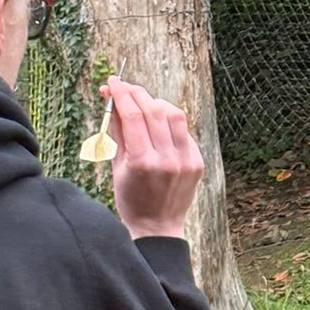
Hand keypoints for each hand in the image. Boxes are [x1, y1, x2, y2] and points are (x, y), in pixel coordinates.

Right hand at [100, 79, 204, 239]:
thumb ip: (117, 131)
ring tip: (144, 105)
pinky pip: (184, 131)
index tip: (113, 82)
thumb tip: (113, 100)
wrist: (157, 227)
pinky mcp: (197, 162)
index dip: (121, 93)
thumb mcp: (117, 167)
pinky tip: (159, 125)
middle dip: (137, 93)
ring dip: (156, 103)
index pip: (132, 115)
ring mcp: (185, 161)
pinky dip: (170, 122)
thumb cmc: (131, 199)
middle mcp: (166, 159)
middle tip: (125, 88)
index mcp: (142, 161)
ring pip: (173, 114)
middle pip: (153, 110)